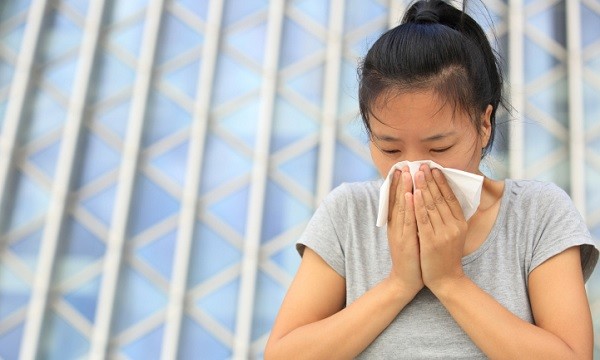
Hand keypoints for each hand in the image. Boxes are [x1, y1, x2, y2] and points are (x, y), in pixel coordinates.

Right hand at [386, 168, 423, 295]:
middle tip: (404, 164)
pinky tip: (412, 195)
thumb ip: (411, 221)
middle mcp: (396, 226)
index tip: (402, 168)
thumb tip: (417, 205)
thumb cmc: (412, 258)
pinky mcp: (405, 241)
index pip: (397, 200)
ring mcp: (400, 233)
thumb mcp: (410, 236)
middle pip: (398, 200)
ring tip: (407, 173)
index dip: (398, 184)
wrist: (405, 281)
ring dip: (404, 189)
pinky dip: (410, 207)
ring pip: (402, 207)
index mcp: (397, 224)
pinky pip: (409, 221)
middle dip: (401, 181)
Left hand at [413, 165, 467, 292]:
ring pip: (431, 205)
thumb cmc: (446, 256)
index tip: (435, 168)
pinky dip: (418, 205)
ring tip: (416, 173)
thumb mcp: (454, 234)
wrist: (446, 280)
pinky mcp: (432, 241)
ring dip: (423, 187)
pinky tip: (414, 193)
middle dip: (430, 180)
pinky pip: (424, 219)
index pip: (451, 197)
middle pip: (441, 198)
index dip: (442, 182)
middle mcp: (454, 226)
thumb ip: (450, 218)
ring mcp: (443, 233)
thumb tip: (445, 198)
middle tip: (422, 164)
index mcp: (460, 223)